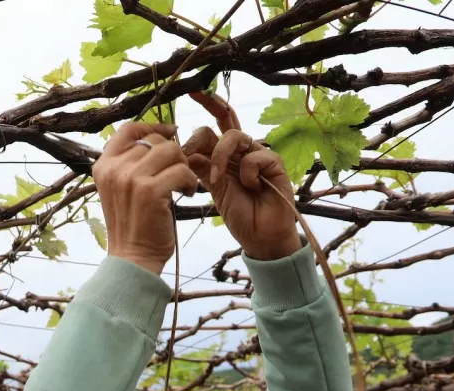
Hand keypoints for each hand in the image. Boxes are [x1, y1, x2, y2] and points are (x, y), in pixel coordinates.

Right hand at [92, 123, 198, 275]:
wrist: (132, 258)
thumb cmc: (132, 225)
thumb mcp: (120, 189)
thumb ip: (130, 164)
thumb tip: (159, 136)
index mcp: (103, 166)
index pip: (128, 129)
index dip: (152, 126)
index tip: (170, 132)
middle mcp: (114, 169)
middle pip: (155, 140)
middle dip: (174, 154)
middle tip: (178, 174)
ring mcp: (130, 179)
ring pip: (171, 151)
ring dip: (184, 167)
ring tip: (184, 185)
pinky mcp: (150, 191)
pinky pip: (182, 171)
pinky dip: (190, 181)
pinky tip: (188, 194)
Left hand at [183, 94, 301, 260]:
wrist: (260, 235)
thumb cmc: (239, 212)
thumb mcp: (212, 187)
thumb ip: (199, 166)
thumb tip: (180, 147)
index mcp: (225, 154)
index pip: (215, 123)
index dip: (207, 104)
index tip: (192, 90)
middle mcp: (241, 150)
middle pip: (225, 120)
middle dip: (209, 113)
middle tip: (193, 121)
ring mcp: (258, 154)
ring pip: (234, 136)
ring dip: (219, 157)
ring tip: (216, 179)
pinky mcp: (274, 162)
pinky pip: (253, 155)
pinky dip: (246, 172)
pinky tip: (251, 187)